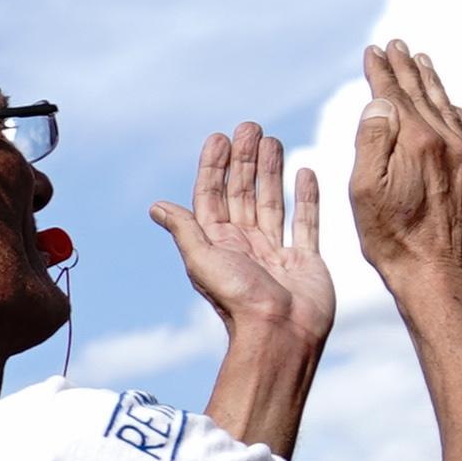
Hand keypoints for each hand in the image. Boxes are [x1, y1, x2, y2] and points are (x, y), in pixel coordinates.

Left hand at [154, 119, 334, 359]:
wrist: (281, 334)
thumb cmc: (238, 301)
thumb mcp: (202, 261)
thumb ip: (185, 230)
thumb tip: (156, 206)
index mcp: (217, 243)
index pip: (213, 196)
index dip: (214, 166)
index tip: (220, 137)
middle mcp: (244, 244)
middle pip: (243, 192)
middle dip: (245, 160)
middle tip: (250, 126)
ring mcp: (275, 251)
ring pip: (271, 201)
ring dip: (271, 171)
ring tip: (272, 140)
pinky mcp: (304, 259)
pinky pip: (305, 221)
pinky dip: (305, 197)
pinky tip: (304, 172)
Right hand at [342, 40, 461, 292]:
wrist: (441, 276)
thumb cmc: (393, 239)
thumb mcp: (365, 191)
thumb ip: (372, 140)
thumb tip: (381, 100)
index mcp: (418, 142)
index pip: (394, 96)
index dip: (380, 72)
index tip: (373, 51)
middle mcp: (449, 143)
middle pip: (424, 95)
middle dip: (407, 68)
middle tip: (397, 45)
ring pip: (448, 108)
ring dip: (432, 83)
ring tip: (422, 62)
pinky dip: (453, 111)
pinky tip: (449, 105)